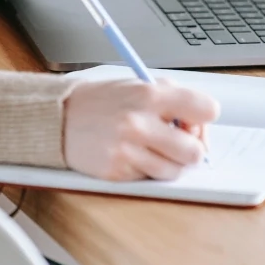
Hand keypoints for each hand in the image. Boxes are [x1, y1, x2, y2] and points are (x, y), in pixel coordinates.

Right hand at [63, 78, 219, 180]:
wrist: (59, 118)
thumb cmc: (102, 101)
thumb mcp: (138, 85)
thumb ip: (172, 98)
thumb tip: (200, 125)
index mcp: (150, 94)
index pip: (206, 110)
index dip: (204, 118)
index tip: (195, 121)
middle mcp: (140, 122)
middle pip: (195, 151)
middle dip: (190, 148)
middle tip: (177, 142)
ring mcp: (128, 150)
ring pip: (175, 171)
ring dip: (169, 163)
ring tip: (151, 148)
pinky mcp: (117, 172)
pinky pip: (150, 179)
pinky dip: (146, 170)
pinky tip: (131, 155)